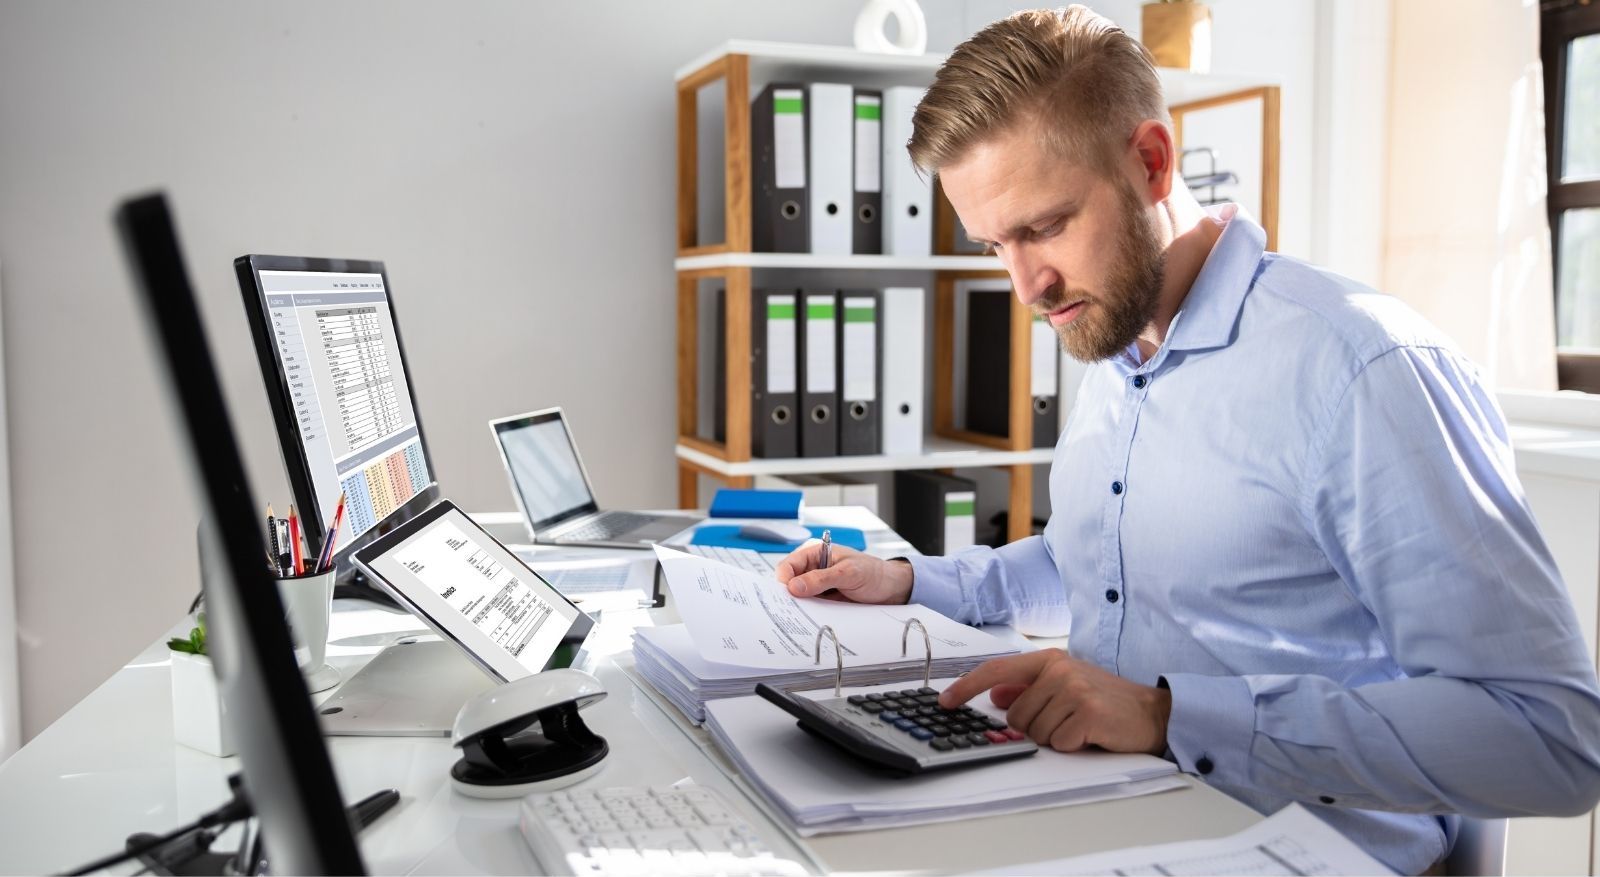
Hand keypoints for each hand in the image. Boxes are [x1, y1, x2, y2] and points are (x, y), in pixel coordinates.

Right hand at [775, 543, 912, 604]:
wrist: (891, 589)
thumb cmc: (873, 573)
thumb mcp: (848, 573)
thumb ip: (821, 578)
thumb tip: (795, 586)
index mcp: (815, 553)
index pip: (788, 565)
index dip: (785, 580)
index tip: (789, 594)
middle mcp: (813, 568)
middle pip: (790, 582)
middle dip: (790, 595)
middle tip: (794, 608)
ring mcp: (817, 585)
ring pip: (798, 597)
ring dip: (800, 606)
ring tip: (806, 614)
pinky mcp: (823, 599)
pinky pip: (810, 607)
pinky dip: (809, 613)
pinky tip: (814, 618)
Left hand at [939, 650, 1170, 754]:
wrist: (1152, 712)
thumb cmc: (1106, 701)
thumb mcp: (1065, 685)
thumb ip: (1029, 688)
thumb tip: (996, 695)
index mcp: (1049, 660)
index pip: (996, 671)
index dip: (967, 686)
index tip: (945, 701)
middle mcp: (1059, 670)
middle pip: (1016, 715)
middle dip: (1034, 727)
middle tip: (1064, 720)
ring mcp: (1074, 690)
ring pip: (1035, 732)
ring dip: (1055, 737)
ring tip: (1079, 726)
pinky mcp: (1088, 714)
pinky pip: (1058, 742)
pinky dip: (1072, 745)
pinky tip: (1090, 734)